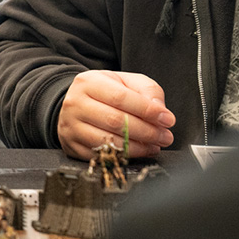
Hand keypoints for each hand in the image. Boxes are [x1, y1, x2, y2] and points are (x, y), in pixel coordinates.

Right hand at [58, 70, 175, 159]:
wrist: (77, 104)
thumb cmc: (105, 92)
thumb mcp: (126, 82)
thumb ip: (147, 90)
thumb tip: (159, 110)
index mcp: (88, 82)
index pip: (120, 97)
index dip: (147, 110)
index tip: (167, 119)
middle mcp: (75, 104)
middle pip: (115, 121)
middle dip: (147, 131)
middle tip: (165, 136)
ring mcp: (71, 126)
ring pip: (108, 141)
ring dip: (138, 147)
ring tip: (155, 144)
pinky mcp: (72, 145)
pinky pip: (101, 156)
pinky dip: (124, 157)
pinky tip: (138, 151)